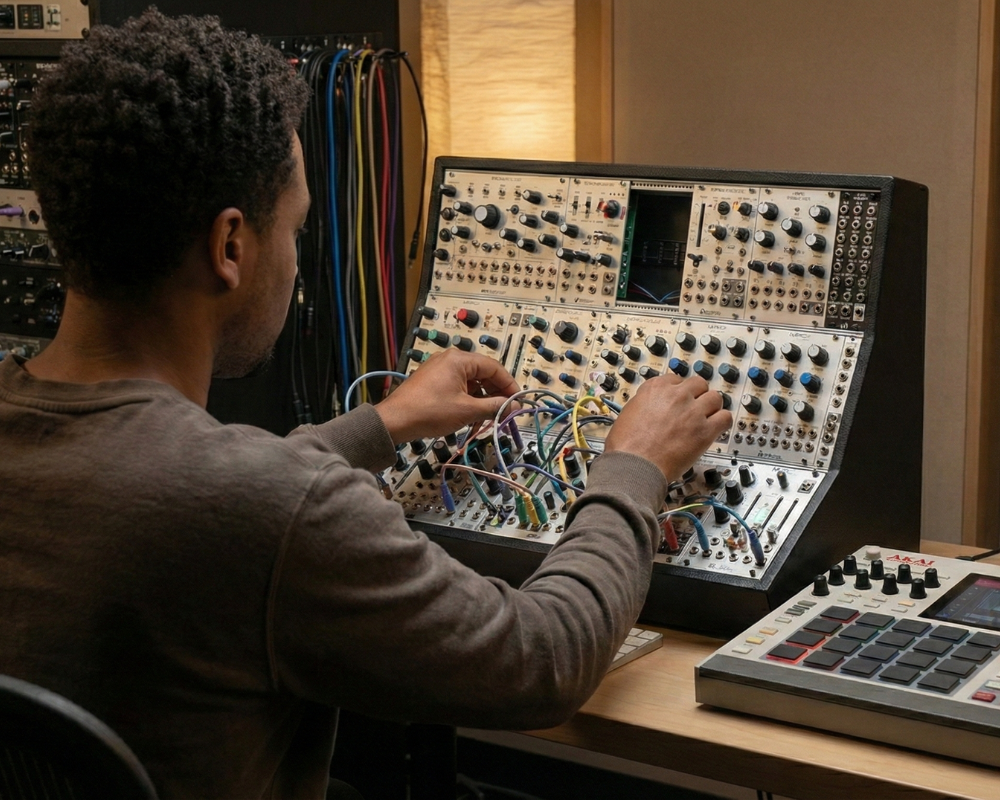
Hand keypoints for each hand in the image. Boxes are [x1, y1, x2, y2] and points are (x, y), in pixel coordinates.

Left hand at [374, 350, 520, 443]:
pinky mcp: (433, 381)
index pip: (494, 367)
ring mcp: (440, 370)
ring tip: (489, 418)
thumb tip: (514, 407)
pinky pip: (459, 387)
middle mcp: (450, 359)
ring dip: (483, 399)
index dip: (509, 385)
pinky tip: (472, 416)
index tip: (517, 402)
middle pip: (483, 373)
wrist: (395, 421)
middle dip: (496, 394)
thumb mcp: (467, 410)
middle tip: (505, 411)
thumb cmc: (430, 412)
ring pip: (471, 382)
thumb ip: (495, 407)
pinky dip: (469, 400)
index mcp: (460, 359)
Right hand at [603, 374, 731, 480]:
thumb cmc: (626, 445)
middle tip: (695, 406)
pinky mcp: (704, 431)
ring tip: (707, 417)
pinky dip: (723, 422)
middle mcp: (676, 395)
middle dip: (698, 395)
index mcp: (656, 388)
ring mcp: (693, 412)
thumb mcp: (629, 411)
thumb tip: (653, 405)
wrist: (634, 465)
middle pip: (699, 384)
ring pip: (715, 397)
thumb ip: (646, 403)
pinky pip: (725, 418)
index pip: (677, 379)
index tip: (681, 398)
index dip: (680, 390)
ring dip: (712, 407)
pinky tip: (716, 428)